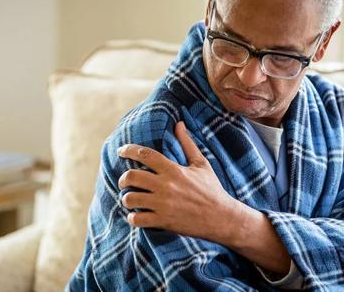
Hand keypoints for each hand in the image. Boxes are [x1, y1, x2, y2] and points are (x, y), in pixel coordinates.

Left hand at [118, 121, 290, 273]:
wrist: (222, 217)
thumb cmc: (212, 189)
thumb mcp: (201, 164)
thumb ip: (187, 143)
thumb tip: (179, 123)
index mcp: (173, 170)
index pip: (145, 154)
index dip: (129, 150)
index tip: (121, 151)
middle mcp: (166, 185)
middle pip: (132, 176)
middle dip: (123, 179)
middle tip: (124, 182)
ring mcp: (163, 204)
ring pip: (130, 199)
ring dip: (127, 199)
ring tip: (131, 200)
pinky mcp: (163, 221)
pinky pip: (137, 219)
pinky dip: (132, 218)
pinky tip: (136, 216)